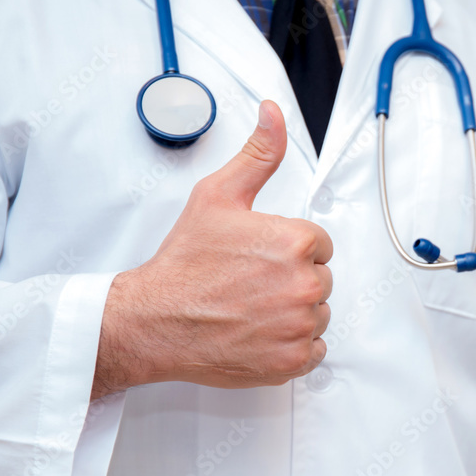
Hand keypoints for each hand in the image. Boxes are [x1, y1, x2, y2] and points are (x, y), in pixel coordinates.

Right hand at [91, 101, 332, 399]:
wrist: (155, 320)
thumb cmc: (184, 263)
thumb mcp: (218, 196)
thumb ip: (258, 155)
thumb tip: (274, 114)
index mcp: (296, 242)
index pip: (318, 245)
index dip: (288, 250)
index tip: (259, 258)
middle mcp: (305, 285)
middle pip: (320, 280)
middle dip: (291, 280)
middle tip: (250, 284)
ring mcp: (300, 326)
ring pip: (317, 314)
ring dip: (292, 313)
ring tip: (251, 308)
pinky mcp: (292, 360)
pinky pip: (313, 350)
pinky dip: (291, 345)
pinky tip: (259, 333)